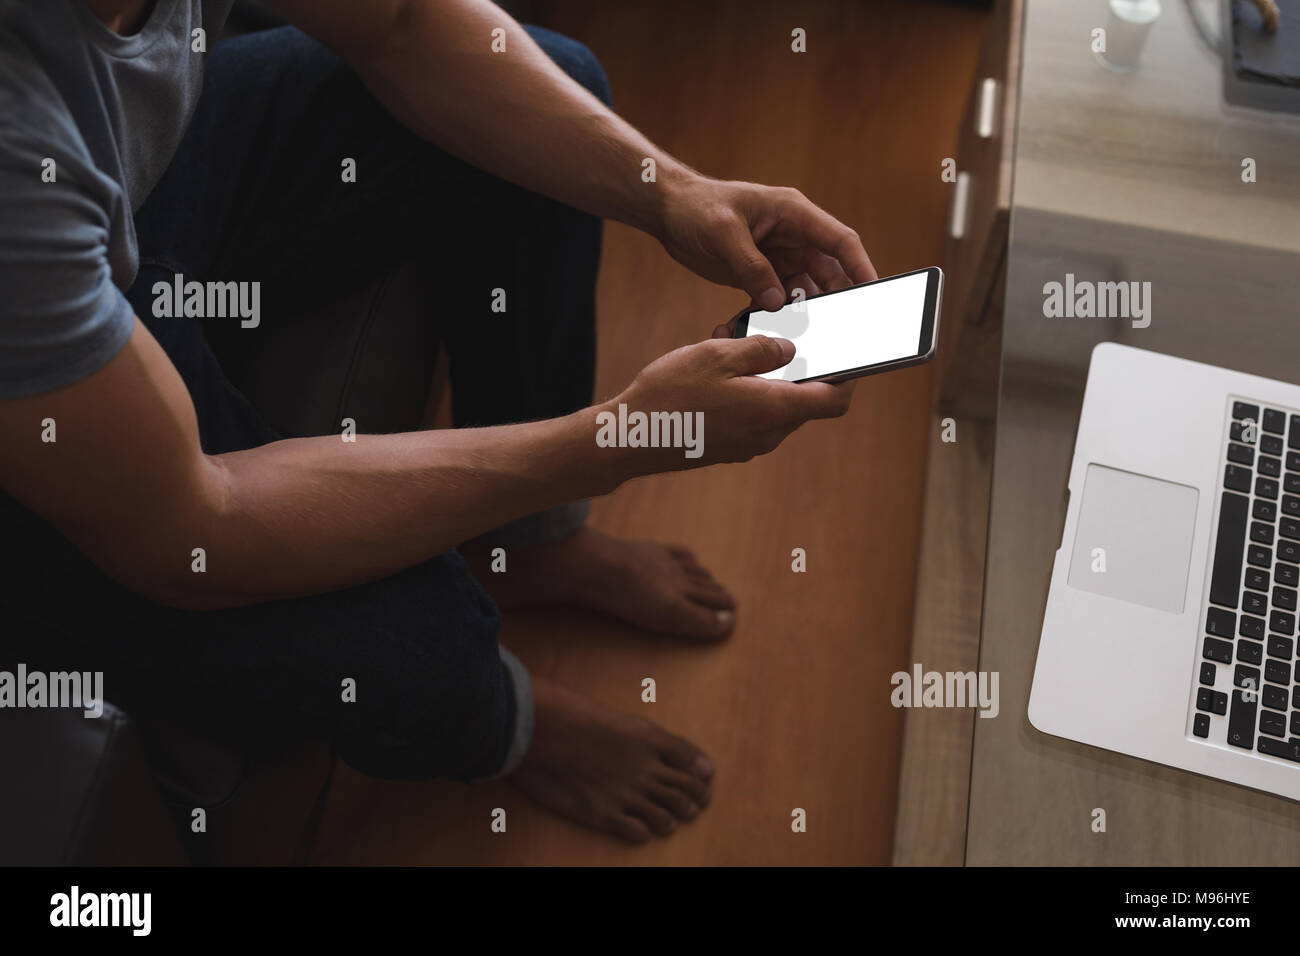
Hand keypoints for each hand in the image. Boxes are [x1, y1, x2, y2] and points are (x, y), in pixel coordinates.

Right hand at [607, 334, 853, 476]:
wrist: (630, 438)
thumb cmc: (671, 395)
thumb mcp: (718, 354)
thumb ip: (762, 348)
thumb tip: (790, 349)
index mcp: (774, 409)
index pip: (834, 400)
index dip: (849, 378)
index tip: (848, 356)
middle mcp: (768, 434)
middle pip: (804, 401)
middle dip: (796, 368)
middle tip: (772, 337)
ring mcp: (747, 446)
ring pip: (775, 407)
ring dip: (765, 379)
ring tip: (731, 349)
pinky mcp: (728, 449)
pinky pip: (752, 418)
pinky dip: (747, 394)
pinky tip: (716, 374)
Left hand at [653, 175, 876, 310]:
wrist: (669, 212)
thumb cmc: (697, 208)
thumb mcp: (723, 233)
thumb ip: (751, 266)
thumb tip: (775, 301)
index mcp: (794, 213)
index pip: (840, 241)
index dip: (861, 266)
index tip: (875, 292)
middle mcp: (793, 235)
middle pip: (829, 271)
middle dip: (838, 299)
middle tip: (843, 329)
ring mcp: (779, 256)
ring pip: (806, 289)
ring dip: (806, 312)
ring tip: (806, 336)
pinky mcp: (762, 273)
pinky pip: (781, 299)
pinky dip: (779, 315)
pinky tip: (772, 330)